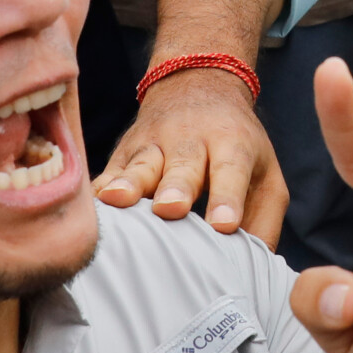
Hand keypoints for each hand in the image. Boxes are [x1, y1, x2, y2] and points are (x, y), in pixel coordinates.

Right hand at [96, 64, 288, 239]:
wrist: (197, 84)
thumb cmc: (235, 145)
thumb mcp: (264, 171)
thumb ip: (264, 218)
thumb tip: (255, 268)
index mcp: (231, 142)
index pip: (231, 169)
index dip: (227, 197)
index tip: (224, 225)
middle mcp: (190, 140)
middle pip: (183, 166)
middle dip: (176, 187)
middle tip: (171, 208)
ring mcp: (151, 144)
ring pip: (140, 165)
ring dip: (130, 183)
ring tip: (120, 200)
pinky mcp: (121, 154)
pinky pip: (107, 174)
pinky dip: (96, 192)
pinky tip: (87, 210)